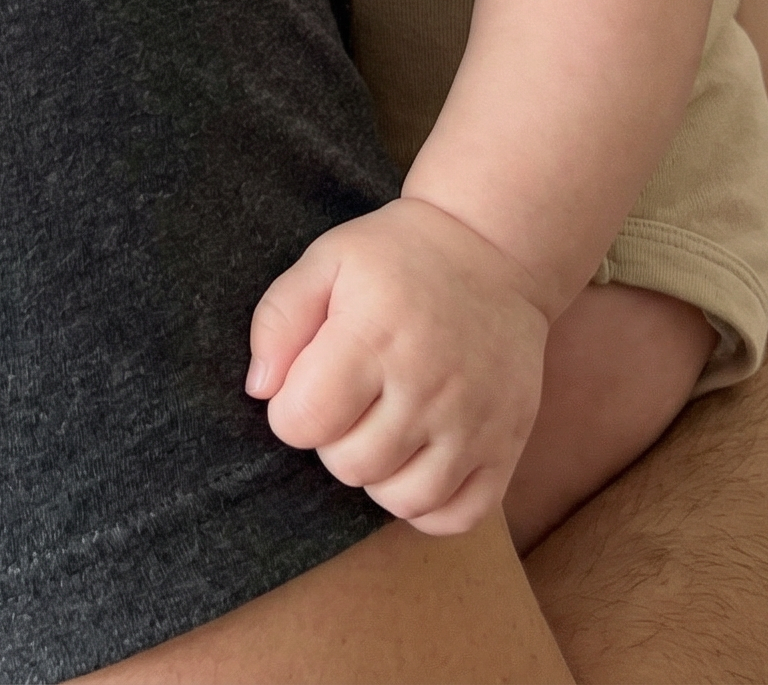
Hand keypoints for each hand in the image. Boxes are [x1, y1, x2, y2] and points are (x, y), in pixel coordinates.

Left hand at [246, 198, 548, 536]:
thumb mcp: (327, 261)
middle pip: (349, 465)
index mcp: (375, 337)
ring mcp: (473, 422)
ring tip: (380, 428)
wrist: (493, 251)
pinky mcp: (507, 445)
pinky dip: (429, 505)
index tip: (307, 383)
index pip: (304, 420)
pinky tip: (417, 461)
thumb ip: (279, 319)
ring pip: (401, 499)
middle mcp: (427, 387)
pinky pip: (457, 515)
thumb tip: (260, 388)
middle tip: (347, 400)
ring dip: (377, 473)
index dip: (290, 409)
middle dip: (332, 440)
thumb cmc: (398, 258)